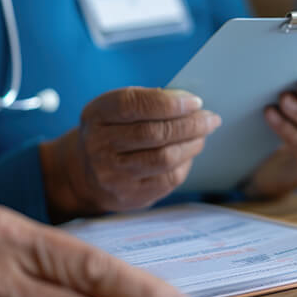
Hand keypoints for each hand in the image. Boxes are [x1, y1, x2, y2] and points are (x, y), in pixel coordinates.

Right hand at [40, 87, 220, 219]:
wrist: (86, 172)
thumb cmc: (113, 131)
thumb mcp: (116, 109)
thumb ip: (148, 101)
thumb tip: (190, 102)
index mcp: (97, 115)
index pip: (134, 105)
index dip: (169, 103)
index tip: (196, 102)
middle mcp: (99, 145)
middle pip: (154, 133)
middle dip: (190, 124)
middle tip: (210, 119)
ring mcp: (112, 174)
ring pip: (164, 157)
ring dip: (192, 143)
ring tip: (203, 134)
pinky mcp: (128, 195)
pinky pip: (168, 179)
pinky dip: (185, 162)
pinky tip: (189, 152)